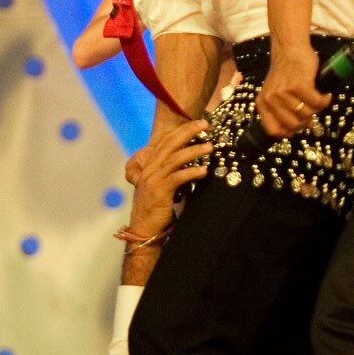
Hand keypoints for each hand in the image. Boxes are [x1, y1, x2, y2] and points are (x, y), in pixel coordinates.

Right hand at [129, 120, 211, 237]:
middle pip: (170, 144)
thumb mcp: (163, 188)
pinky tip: (203, 171)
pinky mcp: (159, 191)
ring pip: (174, 158)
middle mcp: (149, 169)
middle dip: (188, 132)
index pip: (165, 141)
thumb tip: (194, 166)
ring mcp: (153, 179)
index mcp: (150, 166)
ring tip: (210, 147)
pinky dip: (191, 172)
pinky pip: (177, 178)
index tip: (197, 124)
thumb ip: (173, 175)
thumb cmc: (156, 211)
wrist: (143, 231)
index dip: (181, 130)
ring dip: (194, 150)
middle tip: (205, 124)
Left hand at [255, 44, 330, 138]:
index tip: (298, 127)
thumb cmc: (286, 71)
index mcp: (262, 103)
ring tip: (318, 99)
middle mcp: (270, 99)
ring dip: (316, 109)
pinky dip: (324, 100)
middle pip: (293, 125)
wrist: (289, 47)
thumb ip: (284, 110)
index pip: (273, 130)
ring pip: (306, 114)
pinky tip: (325, 95)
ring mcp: (284, 93)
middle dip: (306, 121)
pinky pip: (317, 103)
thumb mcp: (277, 92)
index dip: (289, 132)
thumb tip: (306, 126)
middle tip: (312, 112)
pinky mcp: (299, 85)